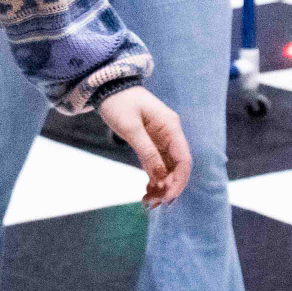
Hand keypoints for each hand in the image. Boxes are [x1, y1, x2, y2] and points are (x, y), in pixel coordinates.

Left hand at [98, 86, 191, 207]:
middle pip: (177, 167)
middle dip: (168, 187)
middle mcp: (170, 134)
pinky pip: (158, 164)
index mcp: (170, 127)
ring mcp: (162, 139)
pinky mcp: (151, 142)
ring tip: (147, 202)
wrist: (108, 86)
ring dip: (160, 186)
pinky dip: (154, 178)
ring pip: (167, 168)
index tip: (167, 197)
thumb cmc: (119, 102)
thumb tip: (160, 177)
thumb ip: (146, 151)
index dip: (178, 181)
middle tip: (153, 204)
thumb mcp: (130, 128)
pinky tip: (147, 191)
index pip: (183, 159)